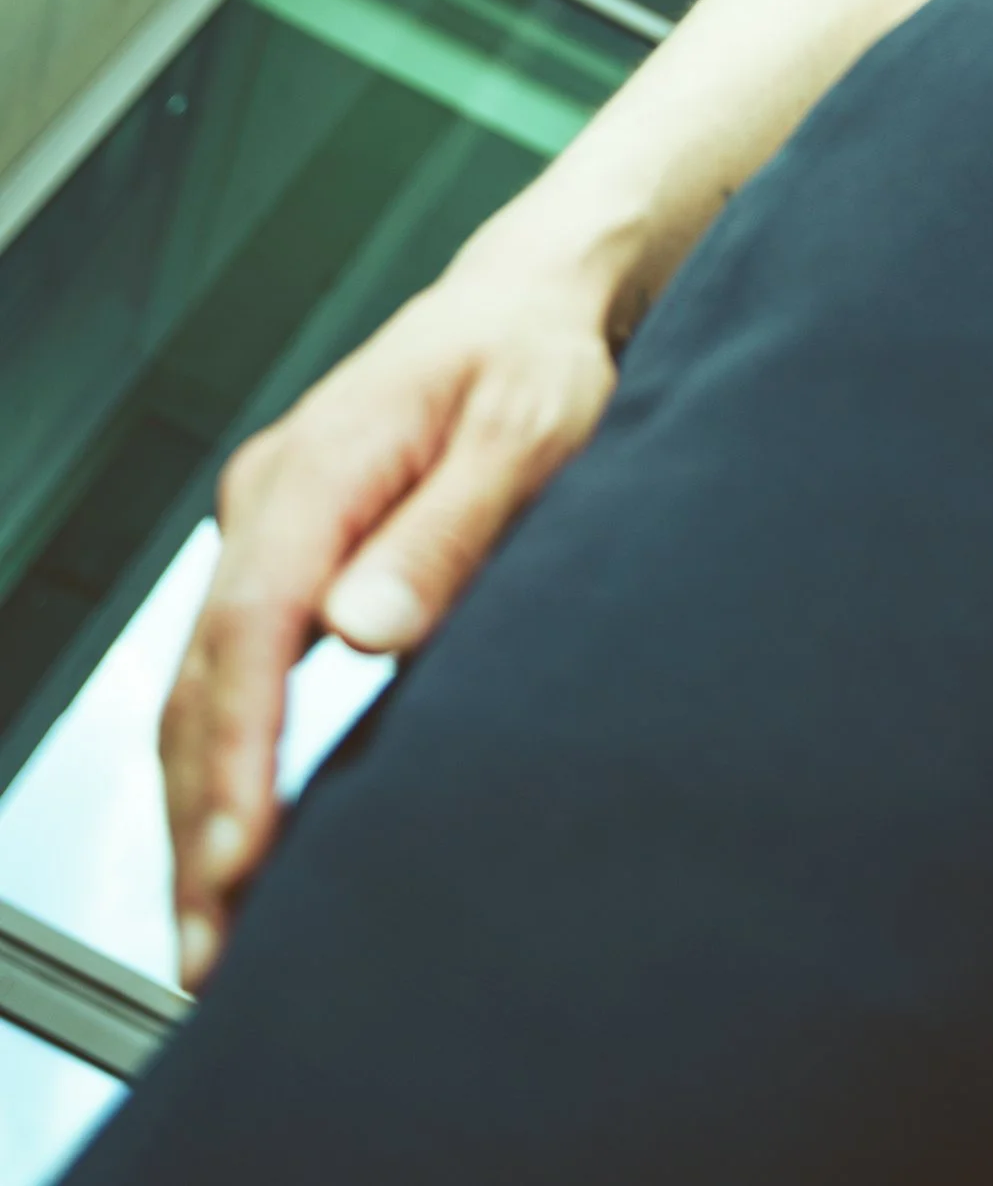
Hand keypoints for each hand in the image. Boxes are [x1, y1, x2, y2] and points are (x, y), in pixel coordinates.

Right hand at [160, 254, 616, 988]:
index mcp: (322, 459)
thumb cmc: (538, 357)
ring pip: (200, 683)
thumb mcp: (529, 426)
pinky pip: (231, 669)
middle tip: (210, 946)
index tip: (238, 852)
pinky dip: (222, 760)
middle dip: (197, 814)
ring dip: (198, 804)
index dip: (236, 747)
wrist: (529, 301)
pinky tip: (236, 841)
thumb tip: (360, 626)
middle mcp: (271, 496)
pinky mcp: (286, 555)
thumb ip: (450, 525)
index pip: (251, 622)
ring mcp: (268, 526)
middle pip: (202, 673)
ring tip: (212, 931)